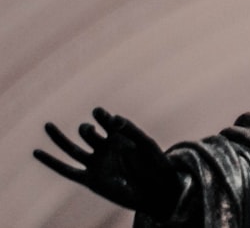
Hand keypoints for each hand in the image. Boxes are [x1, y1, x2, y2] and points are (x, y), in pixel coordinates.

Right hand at [33, 107, 182, 219]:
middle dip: (86, 130)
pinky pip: (67, 170)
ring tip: (48, 125)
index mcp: (120, 135)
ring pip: (73, 149)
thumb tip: (114, 117)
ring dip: (59, 138)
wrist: (158, 190)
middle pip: (87, 133)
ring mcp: (97, 163)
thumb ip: (130, 130)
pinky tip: (37, 152)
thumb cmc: (156, 164)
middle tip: (89, 131)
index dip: (101, 116)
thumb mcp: (146, 144)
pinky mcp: (90, 179)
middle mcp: (105, 147)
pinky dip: (52, 162)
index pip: (106, 121)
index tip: (101, 114)